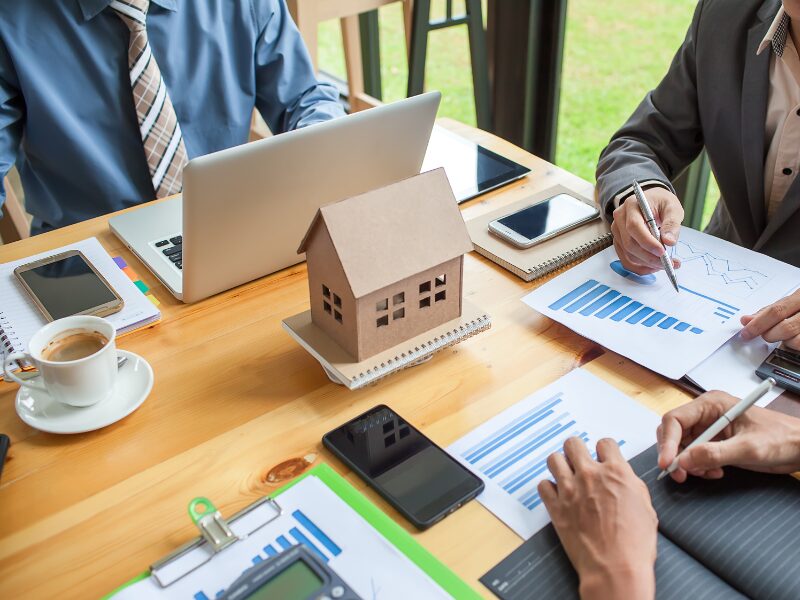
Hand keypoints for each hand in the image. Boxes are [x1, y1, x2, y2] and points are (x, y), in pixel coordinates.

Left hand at [539, 437, 656, 599]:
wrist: (615, 567)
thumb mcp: (646, 507)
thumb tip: (623, 478)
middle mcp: (590, 476)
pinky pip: (543, 485)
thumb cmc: (634, 544)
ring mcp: (570, 490)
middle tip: (580, 461)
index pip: (605, 443)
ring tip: (566, 475)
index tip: (603, 458)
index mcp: (616, 472)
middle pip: (573, 444)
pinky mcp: (556, 507)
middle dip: (577, 450)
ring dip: (560, 465)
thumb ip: (630, 485)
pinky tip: (557, 495)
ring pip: (554, 459)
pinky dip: (549, 488)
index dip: (605, 451)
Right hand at [611, 187, 682, 274]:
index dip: (647, 242)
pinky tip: (653, 267)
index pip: (634, 227)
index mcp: (631, 206)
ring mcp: (617, 232)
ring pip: (628, 254)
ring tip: (665, 264)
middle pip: (629, 243)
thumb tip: (669, 241)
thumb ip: (672, 223)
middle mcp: (620, 219)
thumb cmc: (661, 203)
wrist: (651, 202)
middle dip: (649, 257)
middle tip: (668, 263)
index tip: (663, 252)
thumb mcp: (672, 207)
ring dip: (647, 264)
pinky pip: (626, 260)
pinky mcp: (619, 242)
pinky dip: (640, 267)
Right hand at [657, 391, 799, 481]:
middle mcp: (706, 414)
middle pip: (674, 433)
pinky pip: (695, 455)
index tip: (667, 463)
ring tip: (708, 473)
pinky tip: (714, 472)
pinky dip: (698, 467)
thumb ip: (714, 454)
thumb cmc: (782, 439)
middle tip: (681, 475)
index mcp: (711, 404)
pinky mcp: (715, 442)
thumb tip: (683, 461)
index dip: (667, 442)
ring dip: (688, 463)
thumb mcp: (748, 448)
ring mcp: (710, 428)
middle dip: (676, 455)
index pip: (675, 419)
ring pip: (682, 446)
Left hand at [740, 289, 799, 349]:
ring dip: (786, 342)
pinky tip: (796, 339)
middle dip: (770, 335)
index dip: (758, 324)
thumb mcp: (791, 301)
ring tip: (786, 336)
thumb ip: (769, 310)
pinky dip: (796, 347)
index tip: (746, 333)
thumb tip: (747, 320)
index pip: (776, 311)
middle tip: (766, 334)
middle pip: (785, 328)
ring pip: (796, 341)